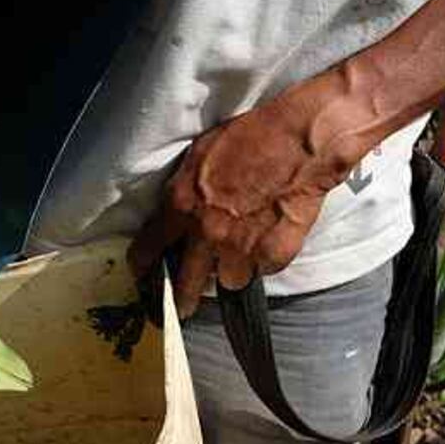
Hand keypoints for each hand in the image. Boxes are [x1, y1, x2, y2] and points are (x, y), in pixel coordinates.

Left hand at [128, 73, 377, 316]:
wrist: (300, 139)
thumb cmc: (251, 135)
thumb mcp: (200, 155)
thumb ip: (185, 190)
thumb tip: (177, 211)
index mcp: (181, 205)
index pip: (148, 249)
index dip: (143, 266)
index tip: (145, 275)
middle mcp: (206, 234)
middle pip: (184, 285)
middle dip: (180, 300)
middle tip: (181, 308)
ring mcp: (240, 249)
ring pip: (229, 281)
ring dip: (232, 272)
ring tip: (241, 256)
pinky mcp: (274, 255)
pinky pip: (264, 270)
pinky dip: (266, 261)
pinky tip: (272, 240)